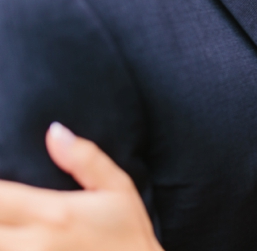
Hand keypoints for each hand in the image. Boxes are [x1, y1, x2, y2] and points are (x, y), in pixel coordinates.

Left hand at [0, 123, 162, 250]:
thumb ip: (86, 158)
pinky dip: (7, 246)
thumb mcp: (118, 187)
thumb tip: (54, 131)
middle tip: (7, 204)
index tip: (3, 186)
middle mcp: (35, 242)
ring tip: (10, 221)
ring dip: (1, 230)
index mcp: (53, 212)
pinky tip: (15, 237)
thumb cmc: (129, 233)